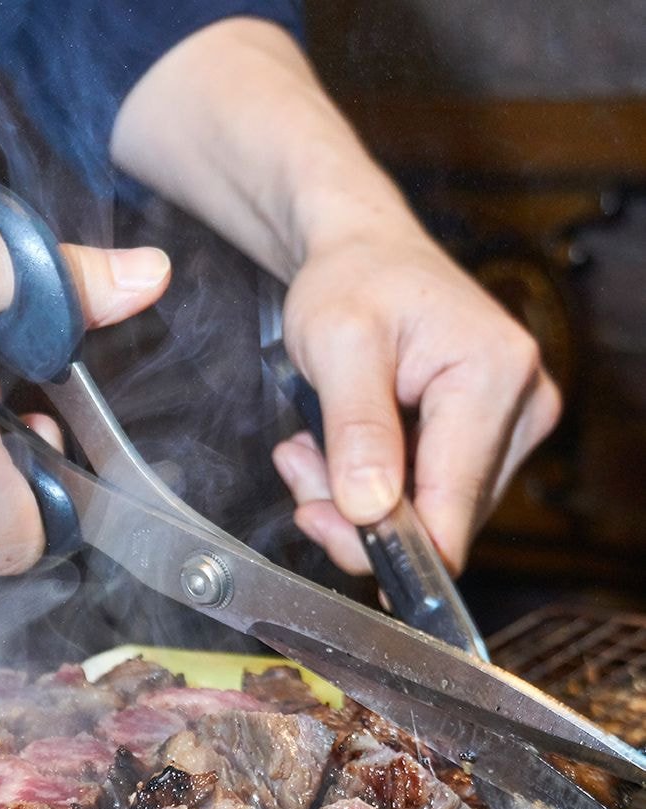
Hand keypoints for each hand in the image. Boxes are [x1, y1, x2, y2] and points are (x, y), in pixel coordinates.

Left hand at [271, 224, 560, 574]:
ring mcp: (511, 426)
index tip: (322, 527)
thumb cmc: (354, 279)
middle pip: (443, 519)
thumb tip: (371, 509)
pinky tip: (341, 450)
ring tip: (312, 450)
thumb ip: (356, 427)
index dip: (391, 542)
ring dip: (358, 500)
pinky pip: (428, 497)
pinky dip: (372, 488)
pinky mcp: (488, 439)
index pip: (452, 504)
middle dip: (359, 512)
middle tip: (300, 468)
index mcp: (495, 375)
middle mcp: (522, 406)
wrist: (365, 252)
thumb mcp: (336, 342)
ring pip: (430, 515)